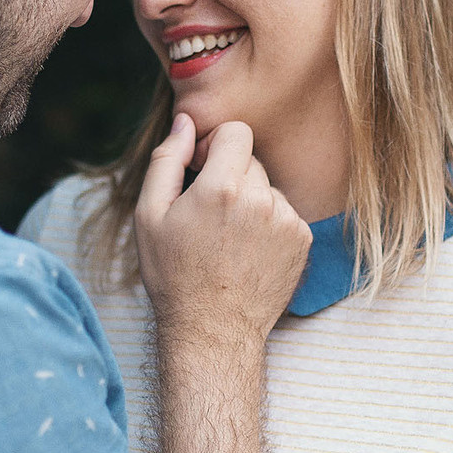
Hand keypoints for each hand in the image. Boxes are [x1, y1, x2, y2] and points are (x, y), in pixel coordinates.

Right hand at [133, 113, 309, 345]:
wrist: (213, 330)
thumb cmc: (174, 274)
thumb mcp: (150, 216)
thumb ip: (167, 160)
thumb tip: (185, 122)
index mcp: (222, 187)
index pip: (236, 131)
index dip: (215, 147)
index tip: (202, 171)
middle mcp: (261, 199)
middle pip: (251, 160)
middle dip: (231, 176)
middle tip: (209, 216)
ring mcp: (287, 220)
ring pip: (268, 187)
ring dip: (251, 202)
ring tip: (229, 240)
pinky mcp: (303, 240)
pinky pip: (284, 212)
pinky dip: (268, 224)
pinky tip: (248, 252)